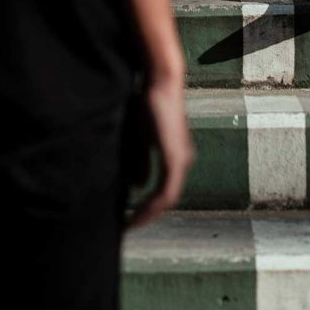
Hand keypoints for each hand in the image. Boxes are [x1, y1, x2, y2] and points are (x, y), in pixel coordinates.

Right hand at [122, 72, 195, 230]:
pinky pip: (165, 192)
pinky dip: (151, 205)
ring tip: (129, 225)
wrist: (161, 82)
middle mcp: (183, 161)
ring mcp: (181, 161)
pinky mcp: (175, 159)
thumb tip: (138, 186)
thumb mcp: (140, 137)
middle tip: (127, 227)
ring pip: (167, 198)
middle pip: (167, 198)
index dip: (148, 206)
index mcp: (176, 156)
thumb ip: (140, 161)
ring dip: (148, 214)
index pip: (164, 189)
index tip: (129, 217)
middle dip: (146, 215)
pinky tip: (137, 213)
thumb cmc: (147, 103)